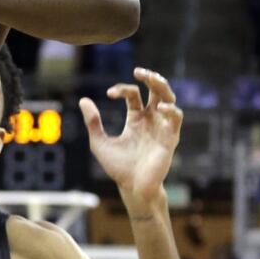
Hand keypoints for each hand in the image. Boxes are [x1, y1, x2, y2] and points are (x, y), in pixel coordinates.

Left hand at [79, 67, 181, 212]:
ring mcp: (161, 127)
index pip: (133, 95)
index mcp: (136, 119)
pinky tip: (160, 107)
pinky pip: (176, 119)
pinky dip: (171, 109)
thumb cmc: (118, 167)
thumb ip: (93, 122)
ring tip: (151, 77)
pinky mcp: (170, 138)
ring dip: (162, 86)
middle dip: (151, 78)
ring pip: (169, 99)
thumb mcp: (99, 142)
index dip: (122, 89)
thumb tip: (83, 100)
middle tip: (139, 71)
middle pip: (156, 91)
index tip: (109, 94)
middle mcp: (150, 120)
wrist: (131, 187)